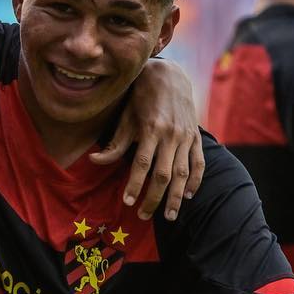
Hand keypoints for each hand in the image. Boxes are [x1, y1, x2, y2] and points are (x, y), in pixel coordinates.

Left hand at [91, 60, 204, 219]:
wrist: (170, 76)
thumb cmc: (141, 98)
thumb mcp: (125, 117)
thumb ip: (114, 143)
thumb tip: (94, 161)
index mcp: (151, 129)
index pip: (142, 164)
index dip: (134, 185)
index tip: (127, 202)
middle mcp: (171, 135)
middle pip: (163, 175)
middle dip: (153, 198)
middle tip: (144, 216)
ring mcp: (186, 136)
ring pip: (182, 173)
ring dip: (176, 197)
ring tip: (169, 216)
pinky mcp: (196, 137)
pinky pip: (199, 163)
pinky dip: (195, 181)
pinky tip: (189, 195)